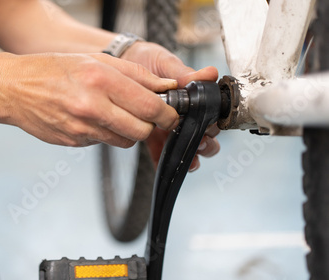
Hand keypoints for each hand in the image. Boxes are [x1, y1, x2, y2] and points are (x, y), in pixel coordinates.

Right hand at [0, 53, 178, 146]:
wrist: (15, 89)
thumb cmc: (53, 70)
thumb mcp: (95, 60)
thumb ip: (135, 74)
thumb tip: (166, 87)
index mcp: (101, 79)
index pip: (149, 106)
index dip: (167, 114)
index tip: (170, 114)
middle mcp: (92, 106)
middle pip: (141, 130)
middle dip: (149, 126)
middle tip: (145, 115)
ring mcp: (82, 128)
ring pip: (125, 141)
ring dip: (128, 131)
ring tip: (114, 114)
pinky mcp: (74, 142)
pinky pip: (103, 143)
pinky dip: (105, 134)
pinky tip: (91, 119)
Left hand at [121, 42, 220, 170]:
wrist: (121, 62)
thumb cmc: (146, 60)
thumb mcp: (166, 63)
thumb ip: (185, 73)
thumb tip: (209, 74)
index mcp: (192, 99)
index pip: (211, 116)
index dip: (213, 125)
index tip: (209, 128)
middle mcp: (184, 115)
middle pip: (204, 137)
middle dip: (204, 144)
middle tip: (199, 143)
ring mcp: (169, 128)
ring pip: (186, 148)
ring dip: (188, 155)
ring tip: (186, 157)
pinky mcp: (152, 136)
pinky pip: (160, 154)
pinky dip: (163, 162)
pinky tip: (164, 166)